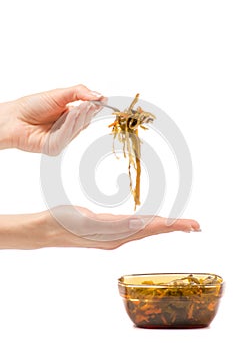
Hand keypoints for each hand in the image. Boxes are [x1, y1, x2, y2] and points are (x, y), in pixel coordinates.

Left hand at [0, 84, 103, 154]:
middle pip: (85, 121)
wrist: (13, 118)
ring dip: (79, 117)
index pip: (87, 112)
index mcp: (69, 115)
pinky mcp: (55, 147)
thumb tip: (99, 95)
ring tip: (81, 106)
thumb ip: (79, 93)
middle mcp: (67, 128)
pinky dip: (69, 126)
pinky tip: (71, 115)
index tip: (102, 100)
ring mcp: (62, 139)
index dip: (95, 106)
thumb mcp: (59, 94)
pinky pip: (66, 137)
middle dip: (87, 111)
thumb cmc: (32, 106)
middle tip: (90, 103)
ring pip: (77, 129)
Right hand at [45, 205, 200, 249]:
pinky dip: (149, 225)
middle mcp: (118, 238)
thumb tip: (140, 224)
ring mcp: (114, 236)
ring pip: (145, 230)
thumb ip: (113, 225)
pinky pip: (135, 229)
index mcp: (116, 235)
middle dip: (175, 228)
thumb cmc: (63, 222)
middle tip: (195, 225)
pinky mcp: (108, 231)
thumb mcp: (87, 221)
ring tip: (181, 225)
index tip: (190, 225)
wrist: (47, 229)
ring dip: (165, 227)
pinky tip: (152, 223)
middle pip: (153, 231)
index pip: (151, 228)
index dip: (172, 226)